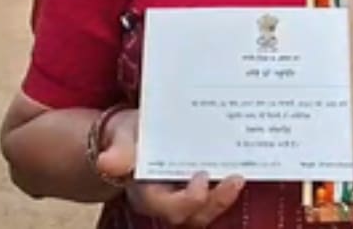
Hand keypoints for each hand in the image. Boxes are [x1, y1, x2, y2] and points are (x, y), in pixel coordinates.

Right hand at [92, 108, 245, 226]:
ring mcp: (183, 198)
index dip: (188, 200)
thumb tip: (107, 162)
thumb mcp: (121, 139)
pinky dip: (227, 186)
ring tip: (240, 177)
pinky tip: (244, 166)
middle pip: (193, 216)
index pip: (168, 208)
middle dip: (217, 202)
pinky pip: (214, 195)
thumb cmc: (127, 138)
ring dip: (225, 198)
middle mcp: (167, 202)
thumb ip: (119, 153)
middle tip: (236, 179)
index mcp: (146, 194)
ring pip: (206, 211)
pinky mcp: (198, 189)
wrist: (132, 136)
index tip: (202, 176)